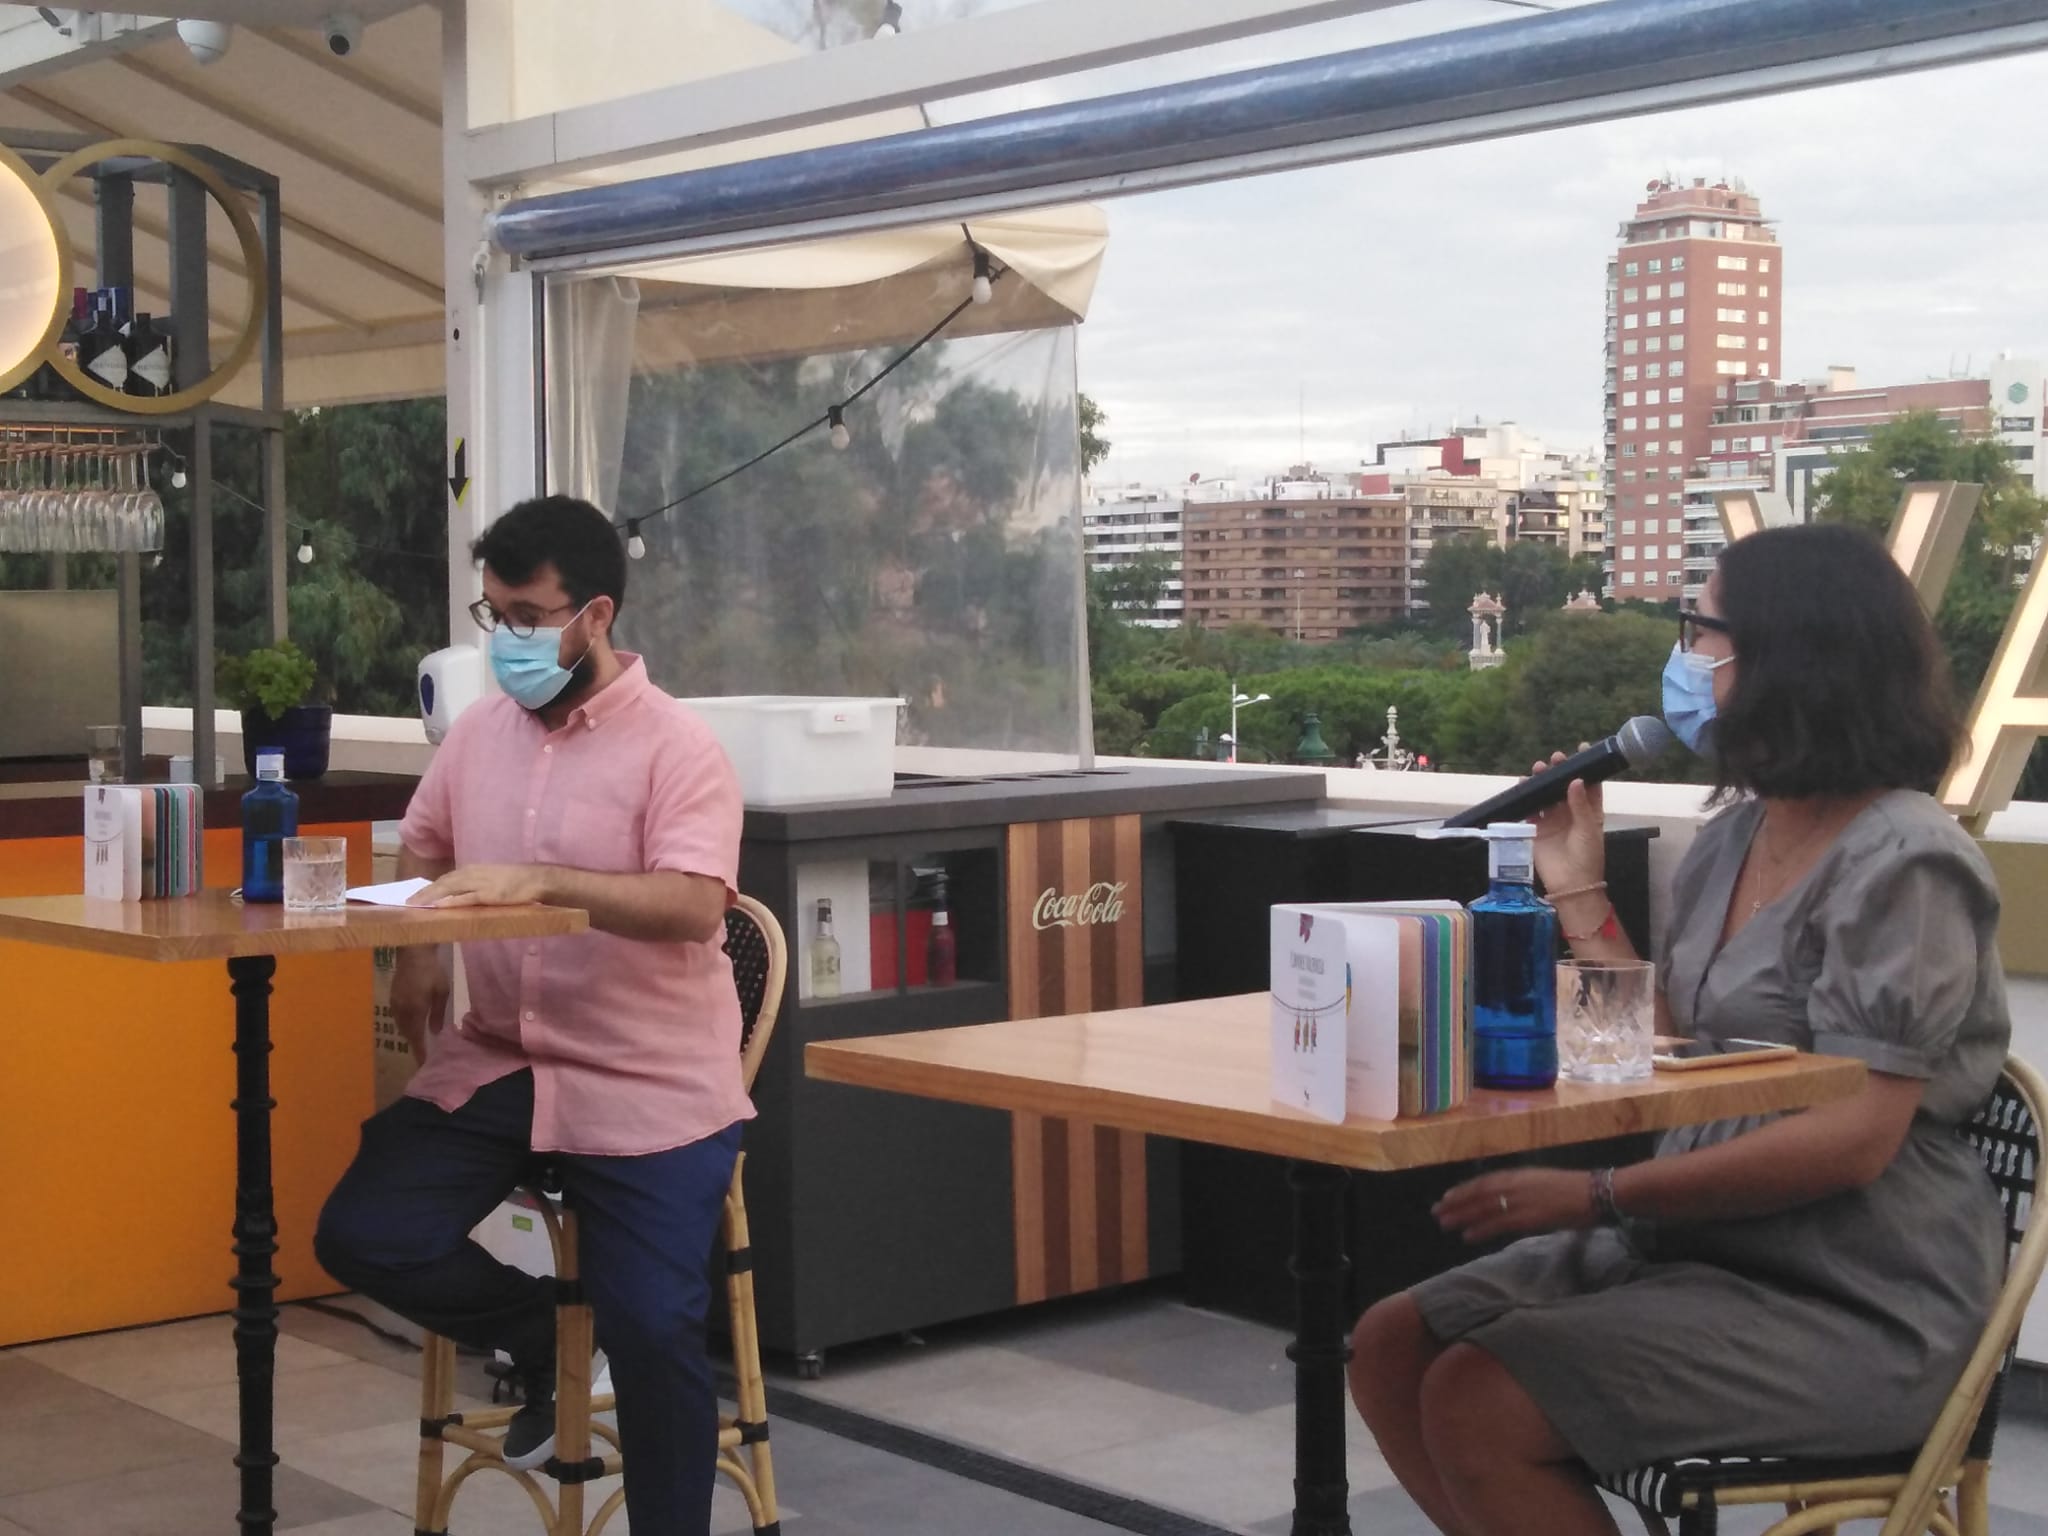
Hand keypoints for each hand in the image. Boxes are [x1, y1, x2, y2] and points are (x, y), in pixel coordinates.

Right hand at [390, 947, 449, 1062]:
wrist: (413, 953)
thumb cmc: (432, 971)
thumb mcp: (441, 991)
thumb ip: (438, 1014)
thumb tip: (435, 1032)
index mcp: (415, 1010)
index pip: (416, 1037)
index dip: (419, 1051)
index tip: (422, 1063)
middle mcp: (402, 1010)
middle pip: (406, 1034)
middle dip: (414, 1045)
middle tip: (422, 1055)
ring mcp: (395, 1004)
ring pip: (401, 1027)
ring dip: (409, 1036)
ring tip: (419, 1043)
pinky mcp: (392, 998)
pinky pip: (398, 1019)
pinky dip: (405, 1026)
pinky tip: (412, 1026)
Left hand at [410, 864, 547, 908]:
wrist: (537, 879)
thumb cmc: (518, 880)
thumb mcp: (495, 878)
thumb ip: (478, 884)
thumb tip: (464, 894)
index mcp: (475, 869)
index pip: (447, 877)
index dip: (431, 886)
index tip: (416, 894)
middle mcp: (474, 873)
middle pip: (444, 882)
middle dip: (425, 891)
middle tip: (407, 901)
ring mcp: (480, 883)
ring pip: (450, 888)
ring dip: (431, 895)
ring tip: (416, 904)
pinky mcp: (488, 895)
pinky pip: (465, 898)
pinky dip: (450, 901)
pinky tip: (438, 906)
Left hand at [1434, 1168, 1596, 1243]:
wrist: (1594, 1193)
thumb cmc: (1572, 1189)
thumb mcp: (1540, 1182)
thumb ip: (1521, 1189)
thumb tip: (1505, 1199)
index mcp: (1517, 1175)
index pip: (1483, 1182)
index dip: (1463, 1190)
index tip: (1446, 1197)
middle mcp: (1514, 1185)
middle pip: (1477, 1194)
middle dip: (1455, 1203)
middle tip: (1436, 1212)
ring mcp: (1519, 1200)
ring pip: (1482, 1208)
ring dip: (1461, 1216)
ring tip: (1444, 1224)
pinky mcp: (1528, 1217)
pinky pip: (1497, 1224)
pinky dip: (1480, 1229)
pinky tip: (1467, 1236)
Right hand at [1528, 746, 1604, 895]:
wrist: (1571, 884)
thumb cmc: (1587, 856)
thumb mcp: (1588, 829)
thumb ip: (1580, 805)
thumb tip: (1575, 780)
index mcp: (1590, 812)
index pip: (1589, 785)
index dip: (1585, 768)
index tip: (1580, 750)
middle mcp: (1571, 813)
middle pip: (1564, 787)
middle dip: (1560, 771)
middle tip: (1555, 759)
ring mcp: (1553, 820)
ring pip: (1546, 795)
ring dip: (1542, 782)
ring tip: (1537, 769)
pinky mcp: (1536, 829)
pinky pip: (1530, 809)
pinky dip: (1526, 798)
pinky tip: (1523, 786)